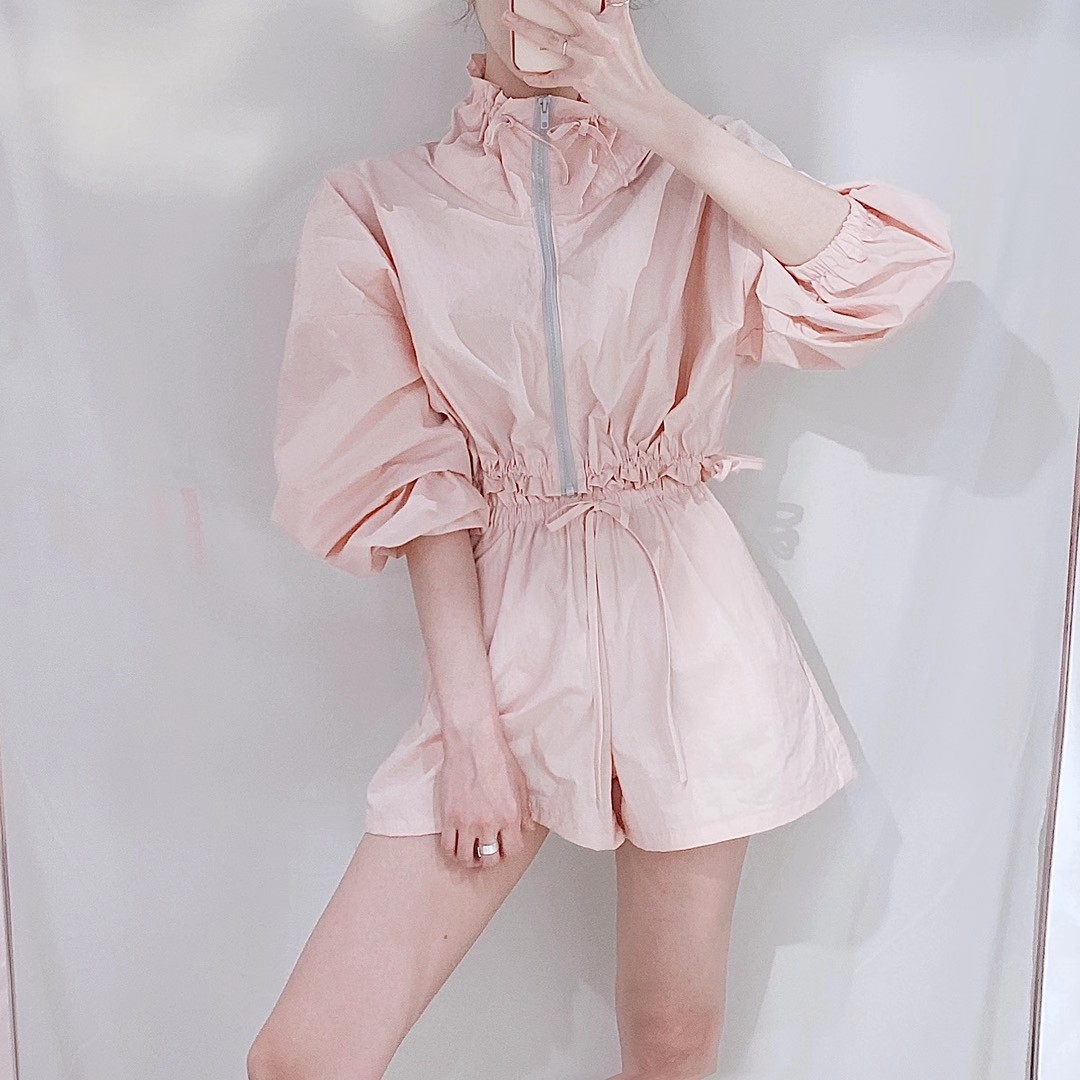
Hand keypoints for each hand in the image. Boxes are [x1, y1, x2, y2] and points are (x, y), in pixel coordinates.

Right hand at [436, 717, 536, 869]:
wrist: (473, 743)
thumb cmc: (496, 758)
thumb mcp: (520, 783)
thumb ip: (524, 810)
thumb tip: (526, 827)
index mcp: (510, 816)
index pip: (512, 850)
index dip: (509, 851)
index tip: (504, 848)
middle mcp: (489, 823)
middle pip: (489, 859)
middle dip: (490, 860)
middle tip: (486, 853)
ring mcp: (467, 822)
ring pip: (466, 858)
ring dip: (469, 860)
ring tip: (470, 853)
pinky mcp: (449, 817)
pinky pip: (448, 847)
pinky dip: (452, 852)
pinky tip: (456, 846)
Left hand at [500, 0, 664, 133]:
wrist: (645, 106)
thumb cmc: (635, 77)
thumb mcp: (626, 39)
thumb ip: (608, 22)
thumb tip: (591, 15)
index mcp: (616, 21)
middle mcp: (602, 35)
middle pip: (567, 8)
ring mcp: (590, 57)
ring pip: (550, 38)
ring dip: (525, 26)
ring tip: (509, 19)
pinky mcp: (582, 79)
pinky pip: (551, 76)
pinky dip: (536, 75)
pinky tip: (524, 71)